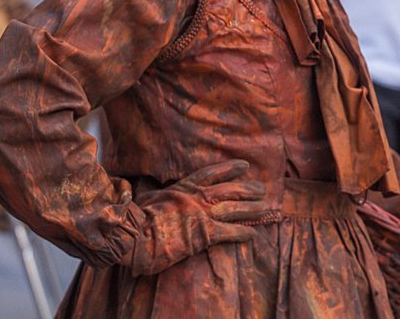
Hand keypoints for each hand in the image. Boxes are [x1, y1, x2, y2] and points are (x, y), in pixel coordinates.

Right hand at [127, 159, 266, 275]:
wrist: (133, 234)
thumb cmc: (137, 218)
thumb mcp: (152, 198)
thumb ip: (165, 195)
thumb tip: (162, 194)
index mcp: (185, 187)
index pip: (213, 173)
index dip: (230, 168)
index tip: (245, 165)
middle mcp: (197, 198)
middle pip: (231, 190)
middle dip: (248, 189)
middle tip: (262, 189)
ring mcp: (202, 215)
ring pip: (235, 209)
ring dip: (252, 209)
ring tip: (265, 208)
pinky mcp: (204, 234)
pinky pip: (230, 232)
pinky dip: (243, 232)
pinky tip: (254, 234)